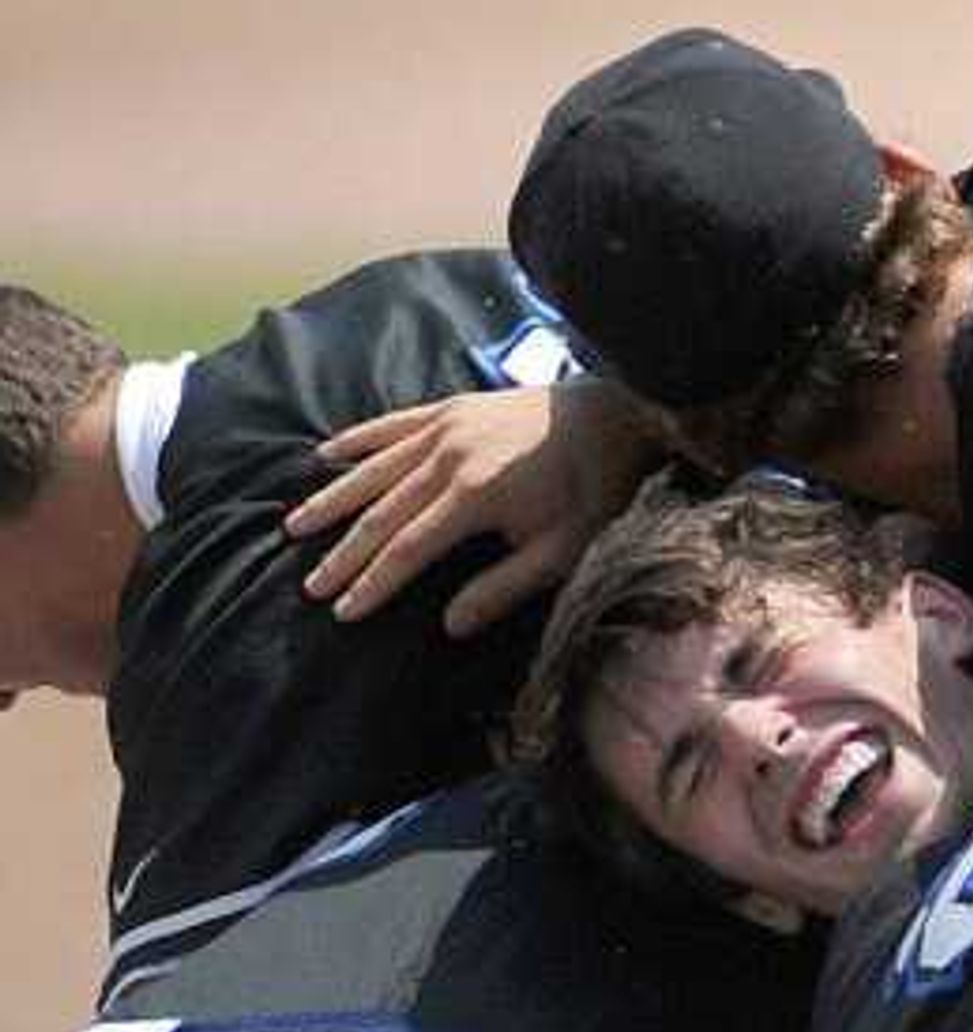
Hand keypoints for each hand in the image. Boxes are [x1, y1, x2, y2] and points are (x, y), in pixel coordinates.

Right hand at [286, 377, 661, 633]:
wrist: (618, 413)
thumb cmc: (597, 488)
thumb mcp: (565, 549)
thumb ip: (507, 587)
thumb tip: (451, 625)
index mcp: (474, 494)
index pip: (408, 549)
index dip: (373, 583)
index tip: (342, 612)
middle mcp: (449, 456)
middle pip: (381, 513)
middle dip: (344, 553)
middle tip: (310, 586)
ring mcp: (447, 425)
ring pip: (374, 468)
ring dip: (333, 499)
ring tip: (295, 528)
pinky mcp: (452, 406)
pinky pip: (391, 424)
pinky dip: (356, 441)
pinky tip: (324, 455)